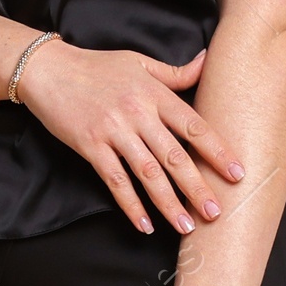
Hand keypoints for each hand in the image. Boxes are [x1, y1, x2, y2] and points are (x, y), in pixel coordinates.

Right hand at [15, 41, 243, 234]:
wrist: (49, 70)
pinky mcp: (91, 146)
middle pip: (174, 155)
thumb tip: (209, 60)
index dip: (217, 151)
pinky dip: (131, 205)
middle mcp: (137, 113)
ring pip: (147, 173)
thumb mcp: (139, 62)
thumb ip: (175, 72)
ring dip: (168, 202)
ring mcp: (113, 131)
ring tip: (186, 226)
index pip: (193, 126)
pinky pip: (115, 181)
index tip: (237, 173)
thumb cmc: (96, 66)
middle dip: (197, 186)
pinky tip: (145, 225)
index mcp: (154, 93)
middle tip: (216, 212)